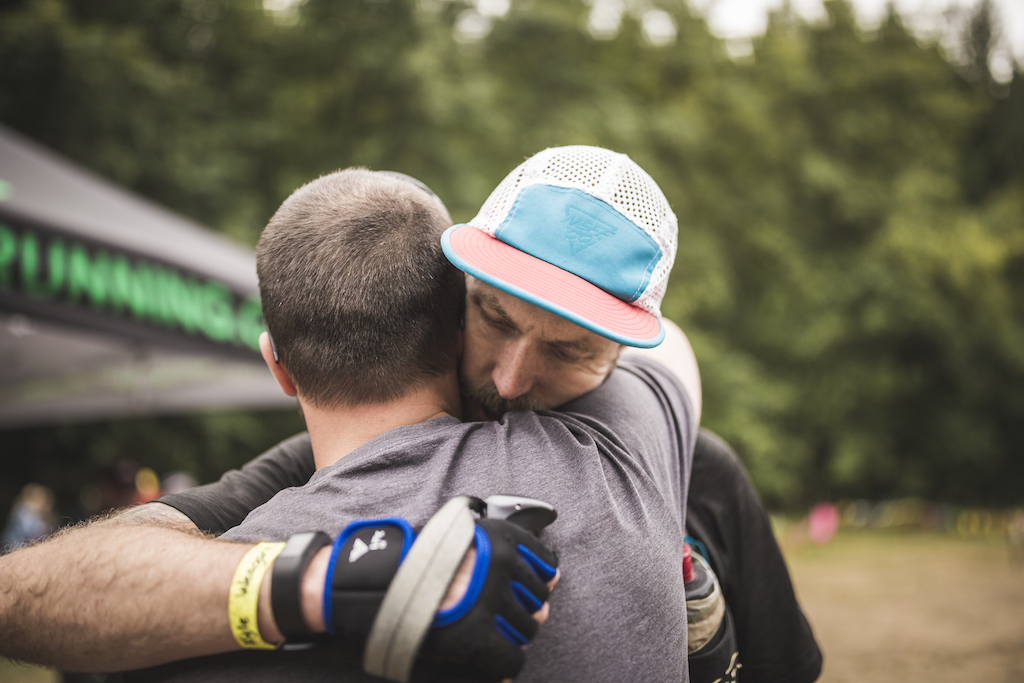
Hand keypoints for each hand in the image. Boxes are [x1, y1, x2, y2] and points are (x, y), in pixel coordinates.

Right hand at [297, 517, 558, 680]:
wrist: (374, 581)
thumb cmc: (417, 557)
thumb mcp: (463, 538)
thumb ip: (507, 552)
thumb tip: (556, 578)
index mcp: (500, 539)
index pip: (545, 564)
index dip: (535, 580)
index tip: (520, 588)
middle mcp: (501, 569)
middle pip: (537, 600)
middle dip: (522, 609)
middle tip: (495, 613)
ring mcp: (490, 603)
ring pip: (527, 630)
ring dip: (511, 633)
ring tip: (484, 630)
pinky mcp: (476, 638)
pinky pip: (511, 660)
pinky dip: (504, 664)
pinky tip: (486, 658)